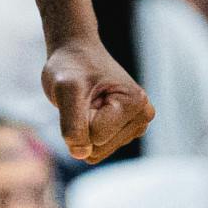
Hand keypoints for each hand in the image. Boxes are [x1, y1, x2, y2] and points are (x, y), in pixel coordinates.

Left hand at [41, 37, 153, 161]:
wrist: (74, 54)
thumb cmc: (71, 66)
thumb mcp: (65, 88)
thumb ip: (72, 123)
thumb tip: (81, 154)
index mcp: (135, 102)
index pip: (96, 135)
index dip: (79, 115)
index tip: (83, 92)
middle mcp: (142, 117)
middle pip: (98, 146)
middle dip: (82, 125)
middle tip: (83, 99)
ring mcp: (133, 127)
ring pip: (96, 151)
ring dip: (82, 128)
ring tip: (87, 104)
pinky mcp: (122, 134)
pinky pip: (95, 151)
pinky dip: (84, 133)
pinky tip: (90, 112)